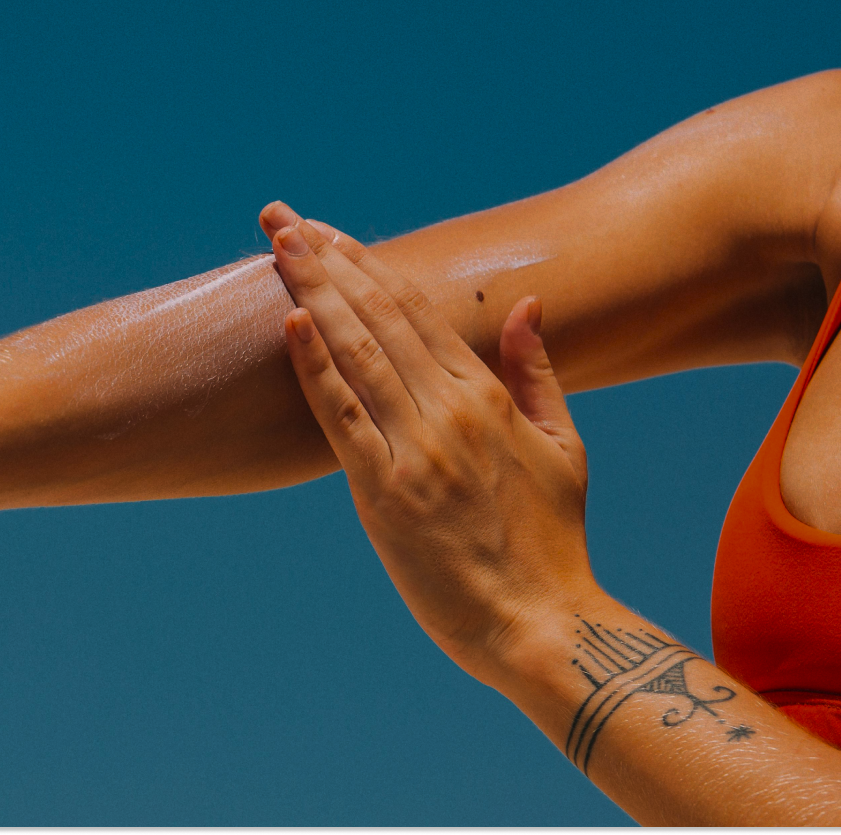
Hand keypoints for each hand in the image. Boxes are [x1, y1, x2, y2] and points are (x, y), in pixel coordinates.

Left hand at [262, 203, 598, 680]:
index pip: (417, 310)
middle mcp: (448, 411)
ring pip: (356, 351)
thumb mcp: (562, 446)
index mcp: (485, 397)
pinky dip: (315, 366)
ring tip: (277, 245)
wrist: (542, 622)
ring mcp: (415, 449)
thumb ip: (537, 373)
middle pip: (378, 315)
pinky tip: (290, 321)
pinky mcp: (385, 493)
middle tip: (281, 217)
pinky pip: (341, 417)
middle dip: (327, 259)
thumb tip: (528, 304)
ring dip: (314, 292)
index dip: (368, 265)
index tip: (328, 231)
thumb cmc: (551, 541)